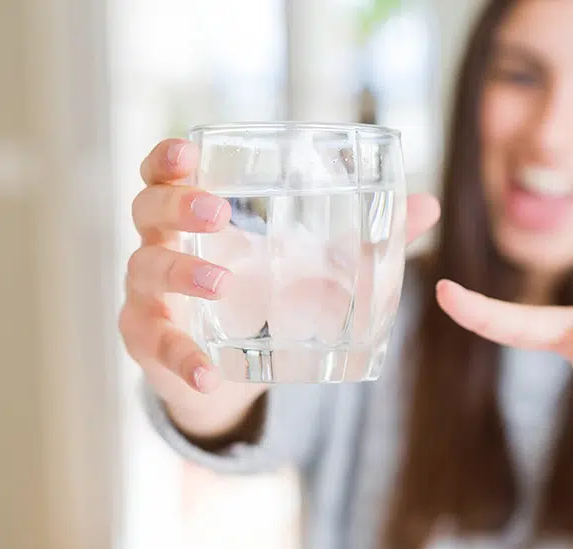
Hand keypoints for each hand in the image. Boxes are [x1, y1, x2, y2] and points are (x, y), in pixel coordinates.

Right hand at [119, 139, 441, 429]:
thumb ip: (366, 236)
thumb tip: (427, 206)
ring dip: (181, 273)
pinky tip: (209, 373)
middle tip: (218, 213)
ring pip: (145, 270)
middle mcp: (162, 246)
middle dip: (179, 206)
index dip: (167, 159)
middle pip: (148, 210)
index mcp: (196, 216)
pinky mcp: (150, 343)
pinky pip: (157, 346)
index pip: (164, 174)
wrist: (229, 370)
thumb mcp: (312, 264)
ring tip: (222, 283)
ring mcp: (150, 295)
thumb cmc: (265, 296)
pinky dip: (183, 360)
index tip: (187, 151)